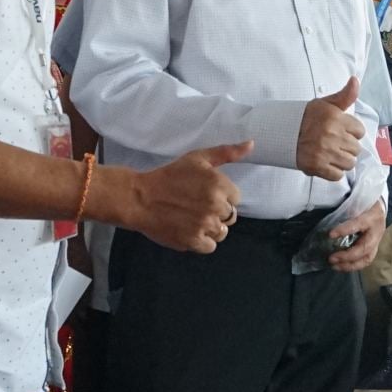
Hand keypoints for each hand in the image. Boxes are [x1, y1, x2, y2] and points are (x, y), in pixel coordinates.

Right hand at [104, 142, 248, 252]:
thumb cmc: (169, 176)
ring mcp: (205, 225)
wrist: (140, 198)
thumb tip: (251, 144)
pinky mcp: (193, 241)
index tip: (205, 194)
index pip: (236, 198)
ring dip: (210, 228)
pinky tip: (189, 230)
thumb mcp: (198, 158)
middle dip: (217, 212)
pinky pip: (210, 246)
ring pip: (221, 233)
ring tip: (193, 219)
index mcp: (219, 184)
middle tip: (196, 207)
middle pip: (230, 216)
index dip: (222, 196)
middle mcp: (215, 205)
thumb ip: (227, 152)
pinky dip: (201, 241)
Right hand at [296, 76, 363, 180]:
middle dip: (347, 147)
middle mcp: (332, 135)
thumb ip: (344, 95)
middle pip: (356, 149)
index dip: (352, 132)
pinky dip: (333, 172)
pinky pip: (338, 175)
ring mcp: (325, 152)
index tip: (341, 132)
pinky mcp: (317, 166)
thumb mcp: (325, 104)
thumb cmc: (305, 118)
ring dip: (342, 160)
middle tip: (334, 143)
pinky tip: (326, 163)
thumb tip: (355, 80)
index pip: (360, 131)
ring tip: (331, 154)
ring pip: (349, 163)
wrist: (281, 132)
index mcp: (335, 118)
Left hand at [326, 199, 386, 271]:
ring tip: (335, 266)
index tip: (330, 235)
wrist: (380, 209)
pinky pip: (364, 261)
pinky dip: (352, 266)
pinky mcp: (373, 250)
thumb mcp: (357, 202)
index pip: (358, 224)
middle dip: (347, 256)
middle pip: (364, 248)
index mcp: (371, 217)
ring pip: (366, 259)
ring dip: (350, 265)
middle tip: (331, 258)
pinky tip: (340, 266)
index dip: (344, 230)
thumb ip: (346, 210)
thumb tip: (330, 220)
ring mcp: (377, 243)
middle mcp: (376, 232)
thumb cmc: (366, 205)